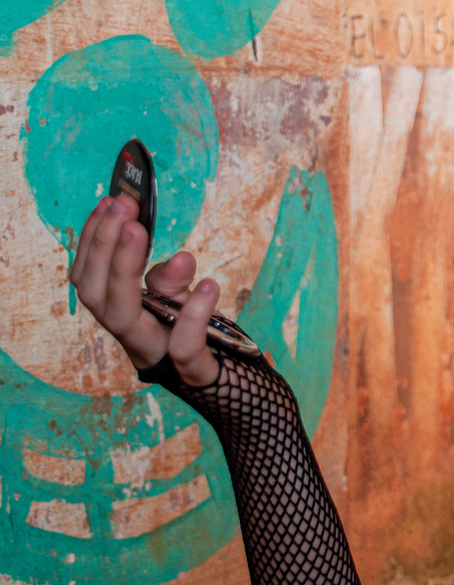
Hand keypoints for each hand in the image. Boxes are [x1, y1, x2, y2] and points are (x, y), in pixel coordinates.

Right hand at [70, 194, 218, 385]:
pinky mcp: (194, 373)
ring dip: (124, 269)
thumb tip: (183, 257)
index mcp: (123, 315)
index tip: (109, 201)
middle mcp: (131, 337)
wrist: (234, 383)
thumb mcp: (181, 299)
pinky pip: (185, 346)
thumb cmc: (199, 335)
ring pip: (122, 318)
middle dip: (103, 246)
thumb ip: (172, 280)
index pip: (89, 277)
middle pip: (94, 294)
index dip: (92, 240)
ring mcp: (158, 356)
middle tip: (124, 206)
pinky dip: (194, 314)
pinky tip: (208, 284)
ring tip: (138, 229)